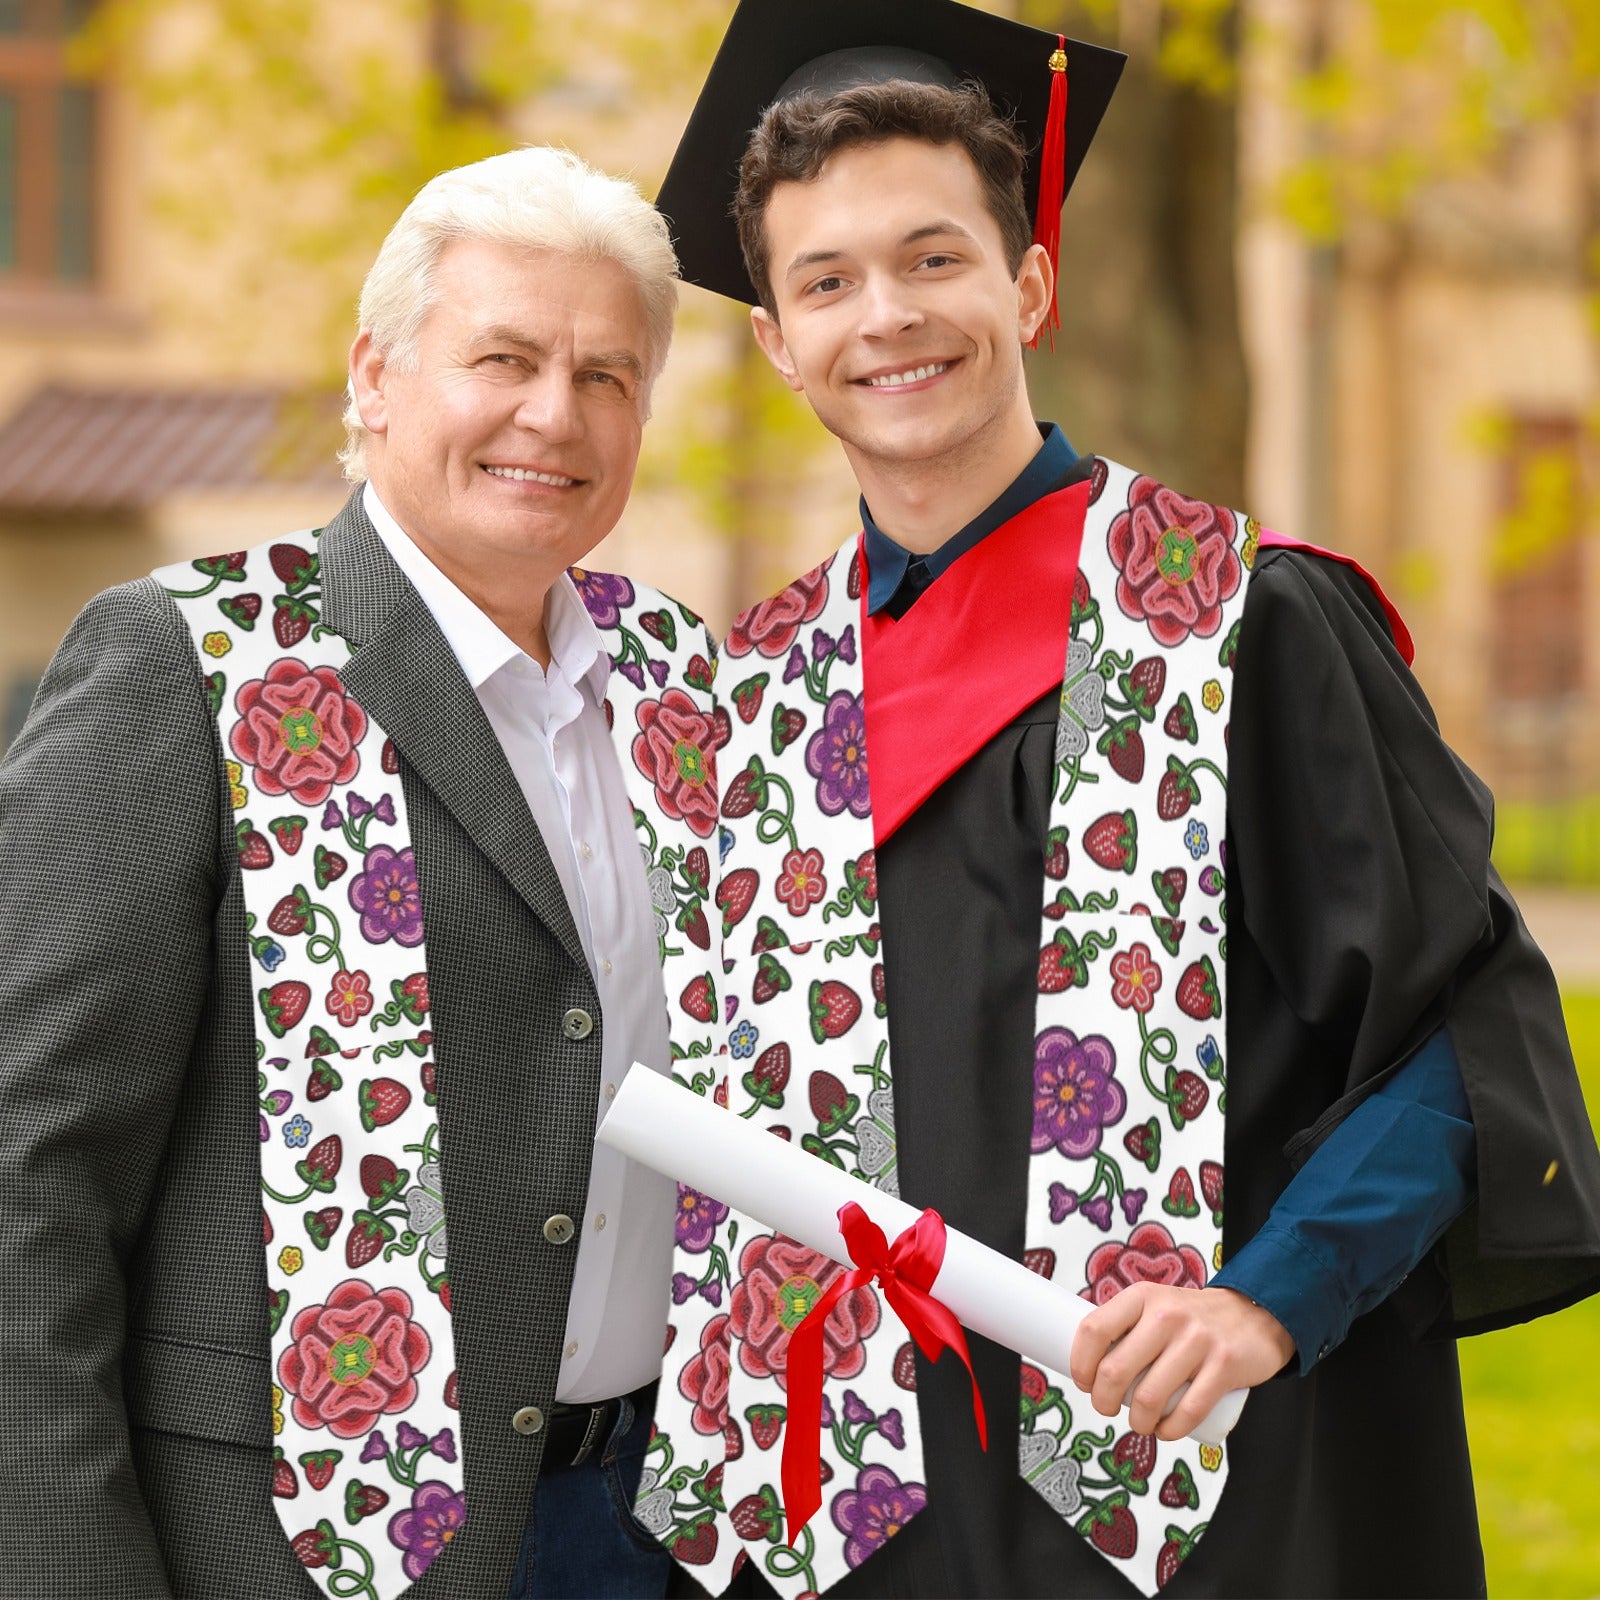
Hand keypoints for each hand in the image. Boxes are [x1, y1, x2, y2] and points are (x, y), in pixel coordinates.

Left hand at [1069, 1285, 1295, 1439]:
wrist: (1254, 1315)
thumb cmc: (1192, 1319)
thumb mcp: (1155, 1305)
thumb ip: (1127, 1326)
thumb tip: (1089, 1364)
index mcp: (1142, 1297)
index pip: (1093, 1329)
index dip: (1080, 1363)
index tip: (1083, 1381)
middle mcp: (1166, 1314)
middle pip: (1115, 1370)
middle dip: (1102, 1401)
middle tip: (1106, 1408)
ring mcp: (1197, 1340)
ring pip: (1148, 1398)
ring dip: (1137, 1422)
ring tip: (1139, 1422)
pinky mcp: (1224, 1366)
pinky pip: (1188, 1412)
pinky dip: (1169, 1431)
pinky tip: (1164, 1431)